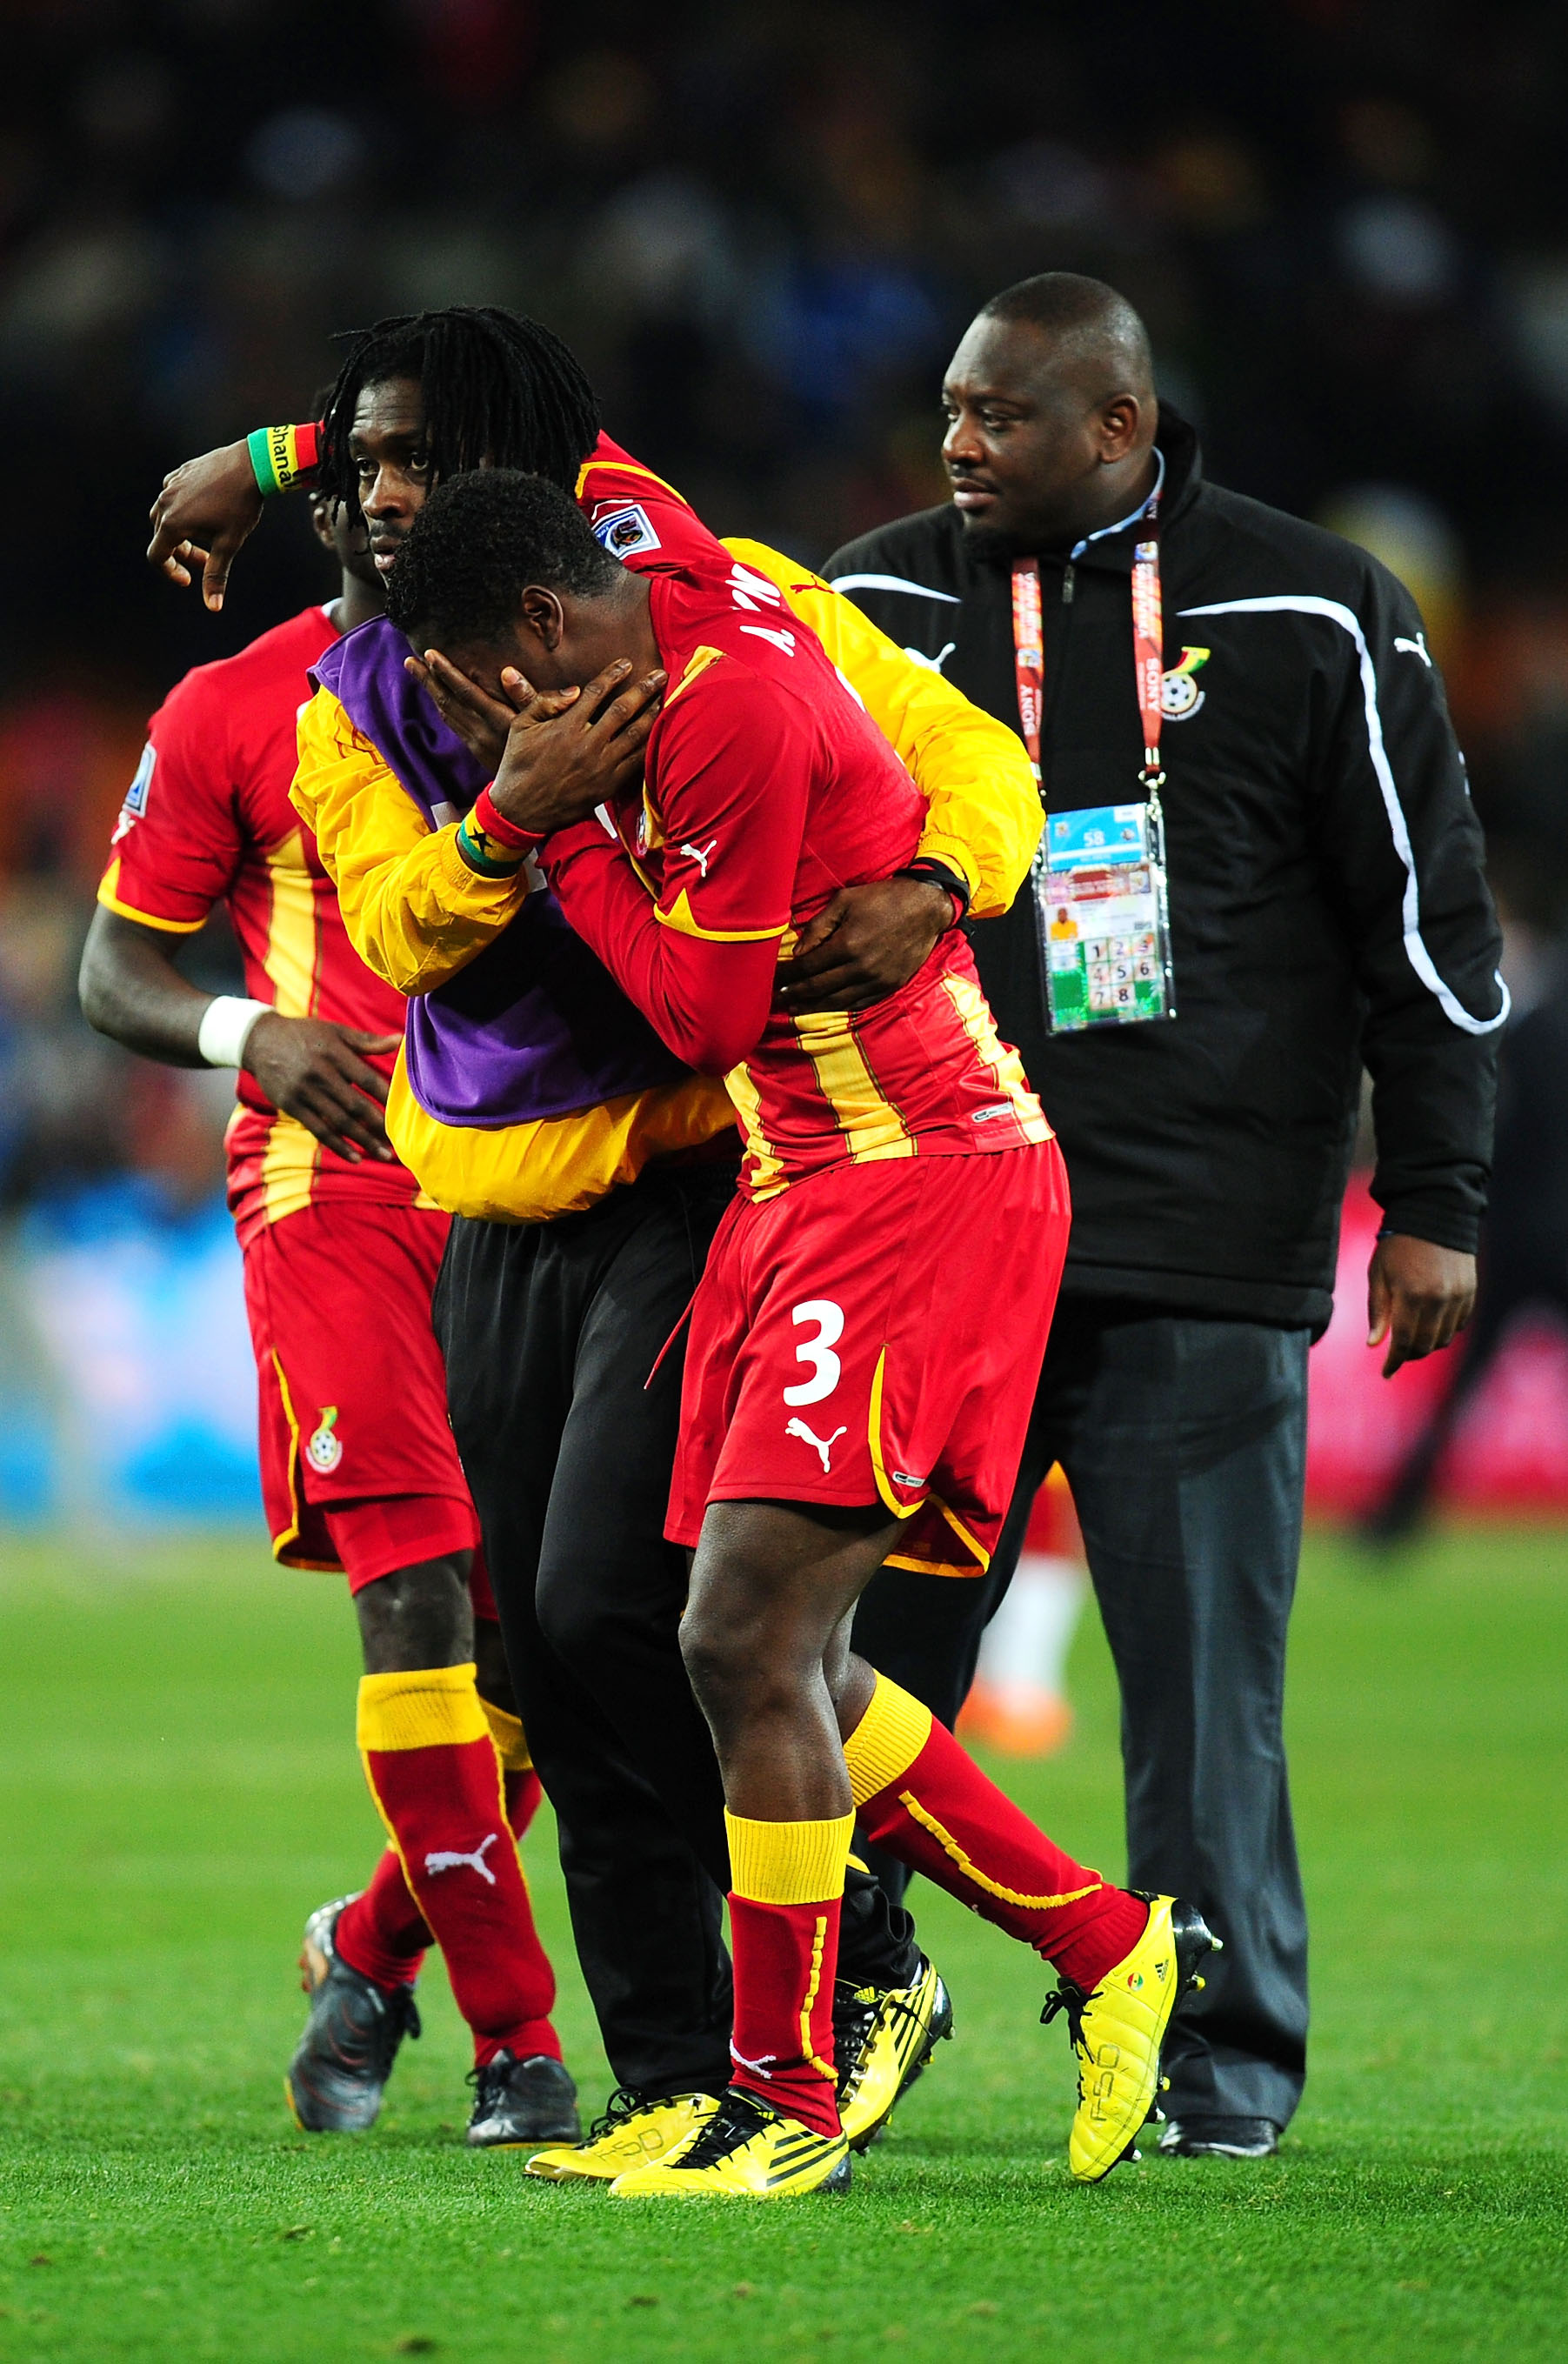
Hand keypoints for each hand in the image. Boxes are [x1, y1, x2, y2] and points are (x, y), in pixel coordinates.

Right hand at [147, 439, 262, 610]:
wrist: (251, 466)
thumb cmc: (241, 507)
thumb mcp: (228, 545)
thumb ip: (215, 576)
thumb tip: (213, 607)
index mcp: (172, 523)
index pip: (157, 556)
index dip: (170, 572)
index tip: (189, 580)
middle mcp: (165, 502)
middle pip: (161, 537)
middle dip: (181, 554)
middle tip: (207, 560)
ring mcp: (171, 484)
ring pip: (164, 515)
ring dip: (180, 532)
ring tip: (205, 536)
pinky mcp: (180, 472)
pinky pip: (172, 495)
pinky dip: (182, 509)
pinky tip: (204, 512)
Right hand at [242, 1015, 401, 1162]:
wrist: (260, 1041)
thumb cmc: (305, 1035)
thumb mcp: (335, 1032)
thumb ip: (367, 1041)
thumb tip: (401, 1040)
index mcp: (335, 1053)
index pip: (367, 1078)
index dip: (386, 1096)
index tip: (404, 1112)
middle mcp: (320, 1074)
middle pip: (355, 1104)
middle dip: (379, 1125)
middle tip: (398, 1142)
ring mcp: (304, 1091)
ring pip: (339, 1121)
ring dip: (363, 1141)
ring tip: (384, 1155)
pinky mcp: (291, 1105)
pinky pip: (318, 1130)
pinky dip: (338, 1146)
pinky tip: (355, 1158)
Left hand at [405, 649, 557, 775]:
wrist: (536, 794)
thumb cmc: (547, 751)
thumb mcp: (544, 723)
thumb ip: (529, 697)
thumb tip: (508, 672)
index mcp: (497, 721)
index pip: (466, 693)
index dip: (447, 673)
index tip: (430, 654)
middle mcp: (481, 732)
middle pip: (447, 702)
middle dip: (427, 679)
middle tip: (409, 660)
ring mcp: (476, 742)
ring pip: (446, 713)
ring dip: (430, 691)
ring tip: (415, 671)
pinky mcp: (476, 749)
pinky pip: (453, 724)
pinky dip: (442, 707)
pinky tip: (436, 697)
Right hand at [421, 654, 665, 835]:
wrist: (522, 810)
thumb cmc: (519, 764)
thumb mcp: (520, 726)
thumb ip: (544, 701)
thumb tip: (575, 689)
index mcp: (566, 727)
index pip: (596, 692)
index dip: (613, 675)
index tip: (626, 663)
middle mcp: (587, 745)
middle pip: (623, 710)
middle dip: (644, 689)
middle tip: (660, 674)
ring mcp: (601, 766)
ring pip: (635, 735)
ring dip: (652, 714)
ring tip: (663, 698)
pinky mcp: (608, 785)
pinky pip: (636, 761)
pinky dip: (649, 744)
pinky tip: (658, 732)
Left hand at [775, 877, 954, 1012]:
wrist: (925, 907)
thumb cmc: (882, 898)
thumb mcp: (845, 901)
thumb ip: (818, 927)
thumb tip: (798, 953)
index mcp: (846, 945)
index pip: (806, 967)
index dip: (786, 975)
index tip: (772, 979)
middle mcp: (860, 967)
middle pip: (818, 988)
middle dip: (794, 993)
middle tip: (777, 998)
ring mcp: (877, 980)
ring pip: (837, 1001)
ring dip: (812, 1007)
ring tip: (795, 1008)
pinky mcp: (890, 985)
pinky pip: (860, 1003)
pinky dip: (840, 1007)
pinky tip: (826, 1007)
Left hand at [1367, 1234, 1475, 1376]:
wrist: (1435, 1217)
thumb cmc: (1398, 1245)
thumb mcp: (1378, 1275)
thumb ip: (1377, 1311)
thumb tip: (1374, 1345)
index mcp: (1411, 1295)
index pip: (1403, 1342)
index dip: (1394, 1362)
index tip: (1386, 1374)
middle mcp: (1438, 1300)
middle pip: (1425, 1345)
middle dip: (1409, 1355)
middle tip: (1397, 1355)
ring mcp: (1458, 1297)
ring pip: (1443, 1339)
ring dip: (1427, 1345)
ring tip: (1413, 1341)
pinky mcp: (1470, 1293)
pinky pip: (1458, 1325)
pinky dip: (1445, 1332)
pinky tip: (1431, 1327)